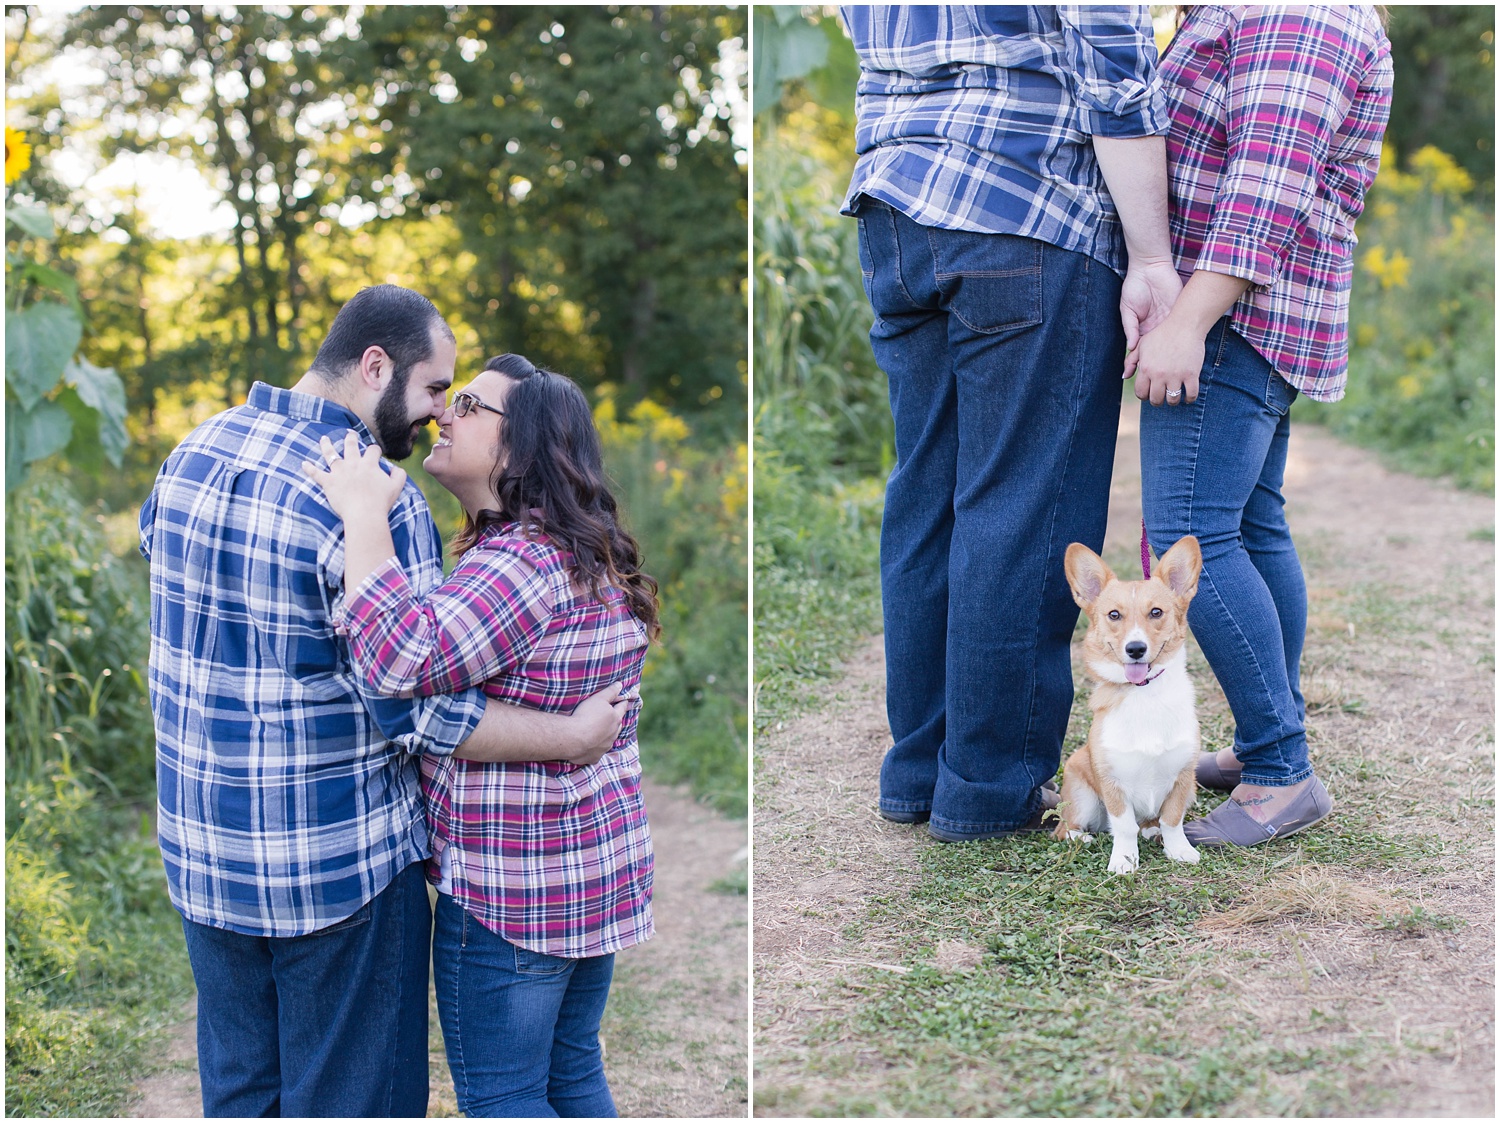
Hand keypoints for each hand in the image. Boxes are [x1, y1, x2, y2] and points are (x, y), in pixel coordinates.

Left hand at [302, 431, 406, 520]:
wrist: (364, 514)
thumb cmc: (381, 502)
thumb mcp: (397, 487)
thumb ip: (399, 475)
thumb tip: (396, 469)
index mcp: (369, 463)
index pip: (372, 450)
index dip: (375, 451)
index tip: (375, 453)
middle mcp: (353, 463)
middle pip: (351, 446)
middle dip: (351, 438)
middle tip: (350, 434)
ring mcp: (339, 472)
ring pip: (330, 454)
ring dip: (327, 445)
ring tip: (324, 439)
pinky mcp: (328, 482)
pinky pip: (316, 473)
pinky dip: (309, 468)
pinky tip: (303, 464)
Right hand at [562, 682, 627, 765]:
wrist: (573, 738)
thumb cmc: (585, 715)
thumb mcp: (598, 698)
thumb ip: (610, 692)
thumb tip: (620, 684)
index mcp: (615, 718)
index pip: (622, 707)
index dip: (623, 702)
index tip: (624, 699)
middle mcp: (613, 734)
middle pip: (618, 725)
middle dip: (616, 720)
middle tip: (613, 717)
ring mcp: (605, 747)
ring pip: (609, 740)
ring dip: (606, 735)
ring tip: (601, 732)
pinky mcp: (595, 757)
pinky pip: (597, 753)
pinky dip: (595, 749)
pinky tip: (589, 747)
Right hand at [1120, 259, 1182, 377]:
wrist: (1151, 268)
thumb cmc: (1134, 286)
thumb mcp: (1127, 309)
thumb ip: (1130, 328)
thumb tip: (1131, 347)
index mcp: (1141, 328)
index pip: (1138, 350)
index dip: (1133, 362)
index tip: (1128, 375)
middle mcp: (1154, 328)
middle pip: (1154, 352)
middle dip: (1150, 366)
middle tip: (1149, 379)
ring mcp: (1166, 322)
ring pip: (1166, 345)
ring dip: (1165, 359)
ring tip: (1165, 373)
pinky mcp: (1176, 314)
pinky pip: (1177, 331)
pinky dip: (1177, 342)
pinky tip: (1178, 356)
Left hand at [1133, 316, 1203, 406]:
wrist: (1185, 324)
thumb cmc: (1162, 334)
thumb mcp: (1142, 345)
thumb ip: (1130, 361)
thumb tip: (1124, 377)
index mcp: (1145, 368)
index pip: (1140, 392)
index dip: (1144, 395)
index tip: (1149, 393)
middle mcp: (1159, 374)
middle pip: (1155, 399)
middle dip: (1157, 401)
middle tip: (1162, 396)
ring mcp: (1175, 375)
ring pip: (1172, 400)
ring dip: (1173, 401)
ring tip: (1174, 395)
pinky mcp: (1191, 374)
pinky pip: (1191, 395)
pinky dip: (1190, 399)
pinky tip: (1188, 396)